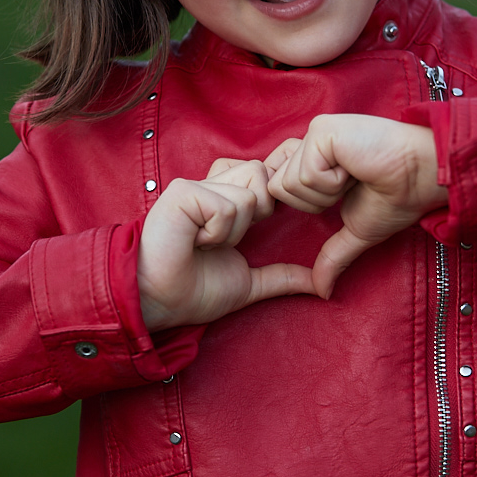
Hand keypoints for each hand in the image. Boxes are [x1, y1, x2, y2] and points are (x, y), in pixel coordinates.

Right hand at [137, 158, 315, 330]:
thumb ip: (282, 277)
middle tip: (226, 239)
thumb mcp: (248, 283)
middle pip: (261, 174)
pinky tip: (194, 241)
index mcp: (226, 200)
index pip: (263, 176)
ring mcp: (196, 186)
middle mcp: (211, 186)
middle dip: (256, 214)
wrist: (156, 301)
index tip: (251, 229)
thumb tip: (319, 284)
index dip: (266, 202)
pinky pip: (227, 205)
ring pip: (249, 191)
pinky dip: (217, 232)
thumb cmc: (192, 291)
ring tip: (206, 243)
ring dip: (234, 229)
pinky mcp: (183, 192)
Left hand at [265, 115, 446, 297]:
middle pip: (277, 188)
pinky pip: (305, 175)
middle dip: (315, 201)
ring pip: (287, 183)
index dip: (297, 200)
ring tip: (354, 176)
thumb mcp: (358, 230)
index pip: (276, 183)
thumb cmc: (398, 196)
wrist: (424, 176)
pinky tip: (356, 169)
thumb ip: (333, 255)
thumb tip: (322, 291)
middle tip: (350, 186)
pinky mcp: (322, 130)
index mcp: (315, 158)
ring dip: (326, 192)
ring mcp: (315, 133)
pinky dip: (332, 183)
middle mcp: (311, 141)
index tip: (333, 197)